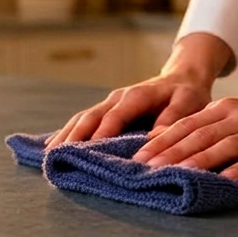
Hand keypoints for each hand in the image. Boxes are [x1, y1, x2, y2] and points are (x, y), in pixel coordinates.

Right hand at [45, 33, 232, 147]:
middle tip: (56, 158)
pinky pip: (84, 121)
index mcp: (136, 96)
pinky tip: (53, 146)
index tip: (85, 151)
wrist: (182, 78)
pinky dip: (68, 133)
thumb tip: (156, 137)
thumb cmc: (187, 93)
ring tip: (49, 156)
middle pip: (90, 117)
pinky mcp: (107, 111)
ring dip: (65, 136)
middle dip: (72, 137)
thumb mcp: (188, 103)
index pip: (114, 116)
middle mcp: (117, 98)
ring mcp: (109, 104)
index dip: (100, 133)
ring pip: (82, 119)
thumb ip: (173, 118)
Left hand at [132, 57, 237, 181]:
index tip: (137, 158)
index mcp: (228, 108)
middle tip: (145, 170)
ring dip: (198, 162)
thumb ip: (215, 127)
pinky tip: (224, 182)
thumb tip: (180, 148)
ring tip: (176, 176)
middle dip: (170, 153)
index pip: (187, 124)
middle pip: (200, 135)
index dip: (161, 141)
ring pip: (225, 146)